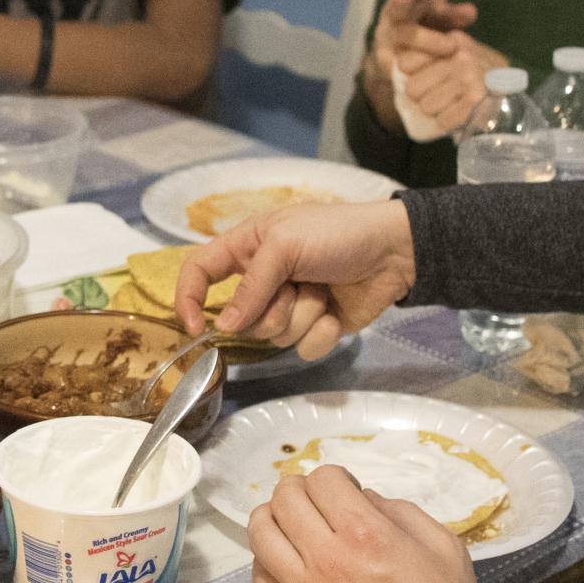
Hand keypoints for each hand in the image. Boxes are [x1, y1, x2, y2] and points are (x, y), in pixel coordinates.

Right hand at [174, 199, 417, 359]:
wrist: (395, 251)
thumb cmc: (336, 234)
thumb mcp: (286, 246)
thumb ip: (250, 286)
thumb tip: (225, 326)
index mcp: (246, 249)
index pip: (199, 272)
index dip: (188, 299)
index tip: (195, 328)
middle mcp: (262, 280)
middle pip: (242, 318)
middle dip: (272, 308)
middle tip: (297, 286)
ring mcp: (289, 306)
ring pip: (273, 337)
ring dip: (303, 316)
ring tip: (323, 291)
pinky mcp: (315, 328)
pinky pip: (303, 349)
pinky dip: (322, 332)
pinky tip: (337, 312)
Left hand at [249, 466, 487, 582]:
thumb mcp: (443, 546)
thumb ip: (399, 512)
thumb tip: (362, 500)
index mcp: (365, 534)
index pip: (323, 480)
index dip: (335, 478)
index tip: (347, 490)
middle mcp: (325, 558)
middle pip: (283, 500)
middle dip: (299, 489)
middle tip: (316, 501)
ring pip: (260, 535)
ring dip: (272, 519)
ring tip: (290, 524)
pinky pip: (260, 579)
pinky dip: (266, 560)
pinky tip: (285, 561)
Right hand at [361, 0, 478, 128]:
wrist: (400, 61)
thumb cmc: (426, 31)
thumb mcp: (440, 20)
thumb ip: (453, 15)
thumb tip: (470, 12)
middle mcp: (392, 15)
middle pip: (397, 5)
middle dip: (405, 0)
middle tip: (425, 1)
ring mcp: (387, 38)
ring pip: (404, 35)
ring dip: (429, 39)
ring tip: (452, 45)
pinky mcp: (386, 60)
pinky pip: (402, 59)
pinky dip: (423, 60)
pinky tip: (438, 62)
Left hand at [394, 30, 506, 133]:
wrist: (511, 89)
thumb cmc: (474, 73)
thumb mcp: (455, 54)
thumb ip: (429, 55)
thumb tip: (397, 66)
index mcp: (451, 41)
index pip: (405, 62)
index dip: (410, 77)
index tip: (420, 81)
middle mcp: (460, 55)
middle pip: (412, 88)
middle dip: (420, 98)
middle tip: (436, 98)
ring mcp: (470, 76)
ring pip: (426, 106)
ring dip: (434, 112)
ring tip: (448, 106)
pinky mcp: (476, 99)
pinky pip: (443, 120)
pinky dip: (445, 124)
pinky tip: (454, 118)